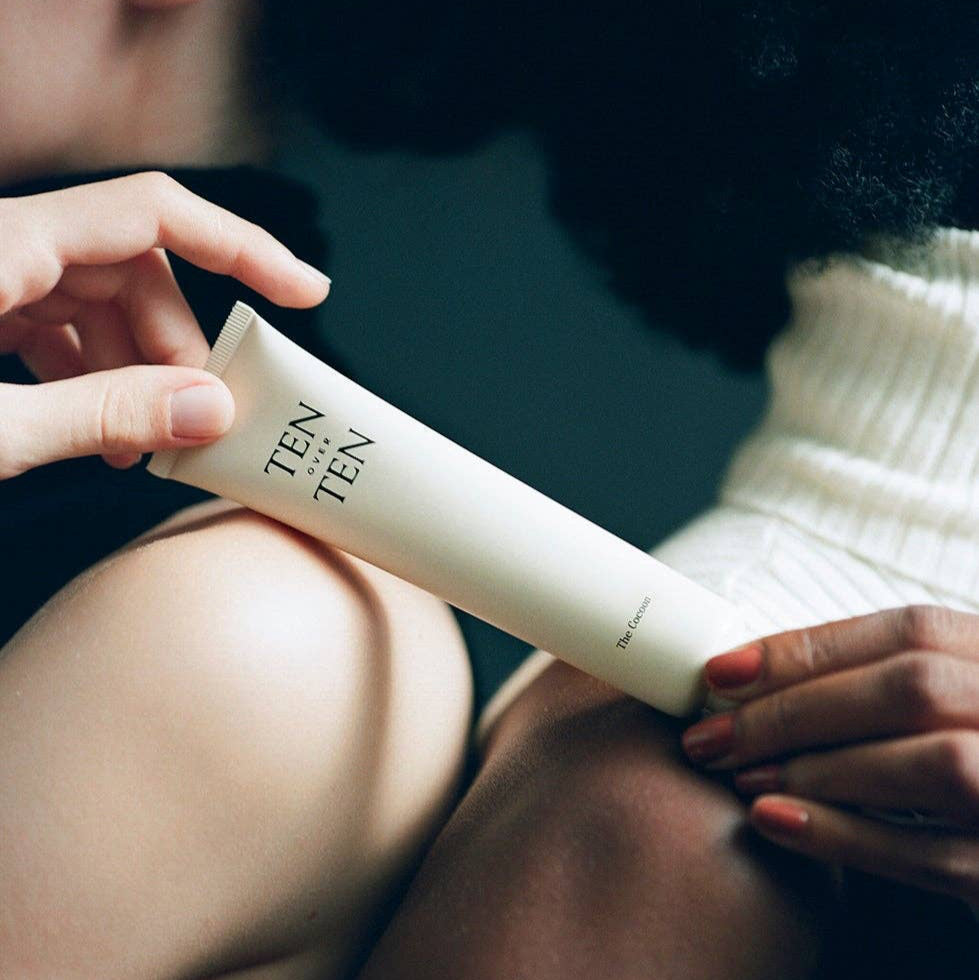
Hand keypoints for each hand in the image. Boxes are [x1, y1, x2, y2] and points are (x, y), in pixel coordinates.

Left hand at [0, 172, 329, 476]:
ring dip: (137, 370)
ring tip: (137, 442)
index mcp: (5, 243)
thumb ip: (98, 414)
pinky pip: (61, 322)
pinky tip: (96, 427)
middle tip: (200, 416)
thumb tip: (209, 409)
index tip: (303, 292)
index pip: (156, 212)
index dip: (243, 248)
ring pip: (102, 301)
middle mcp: (6, 244)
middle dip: (179, 345)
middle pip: (135, 269)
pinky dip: (93, 373)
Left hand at [682, 605, 978, 902]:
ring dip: (817, 766)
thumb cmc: (969, 769)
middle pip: (911, 687)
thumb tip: (752, 677)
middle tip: (709, 735)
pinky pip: (933, 856)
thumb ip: (882, 687)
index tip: (720, 671)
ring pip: (932, 762)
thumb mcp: (948, 707)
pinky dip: (843, 836)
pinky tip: (771, 822)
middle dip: (793, 707)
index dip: (807, 647)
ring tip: (740, 776)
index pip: (909, 631)